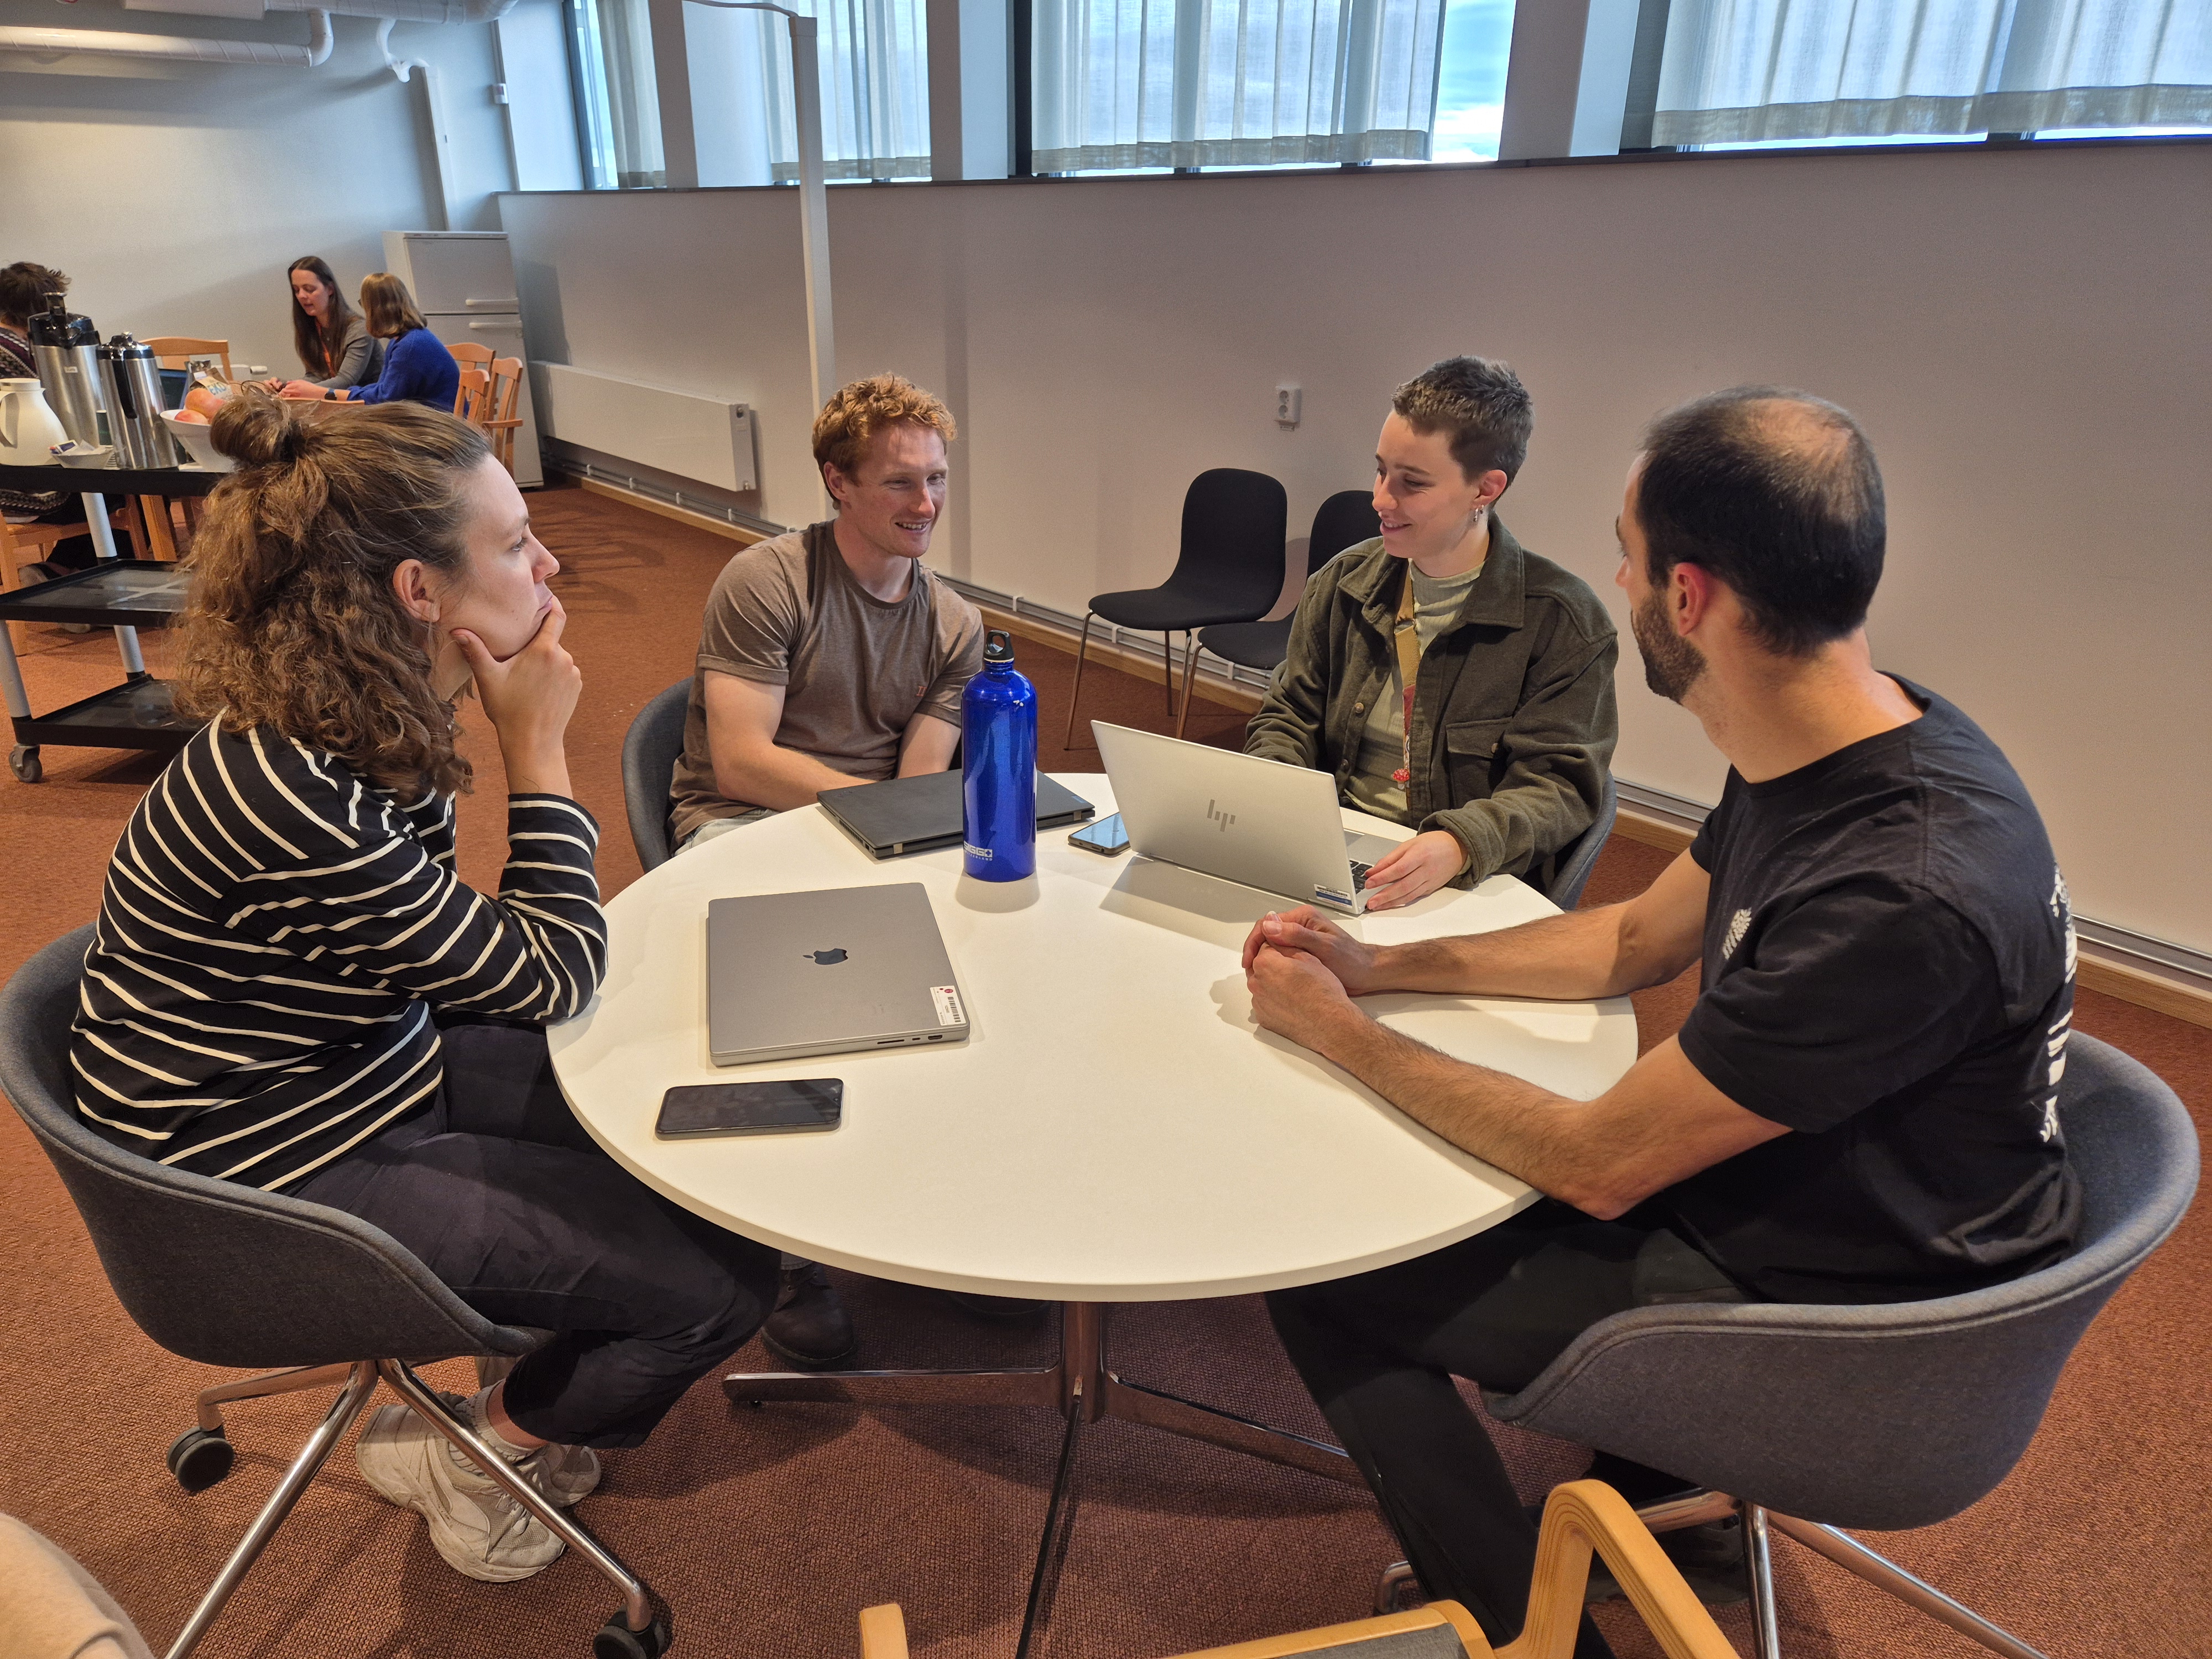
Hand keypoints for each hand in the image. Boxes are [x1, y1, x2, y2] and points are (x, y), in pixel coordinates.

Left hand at [275, 380, 324, 399]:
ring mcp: (297, 396)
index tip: (282, 390)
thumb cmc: (311, 387)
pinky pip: (291, 400)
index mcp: (296, 385)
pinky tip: (289, 400)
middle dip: (282, 393)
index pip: (286, 387)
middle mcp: (295, 391)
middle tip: (280, 395)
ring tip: (284, 398)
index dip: (284, 389)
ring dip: (285, 397)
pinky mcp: (299, 400)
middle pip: (285, 392)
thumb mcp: (302, 382)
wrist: (318, 393)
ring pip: (287, 397)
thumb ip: (293, 382)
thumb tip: (287, 382)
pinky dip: (289, 400)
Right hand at [454, 598, 579, 791]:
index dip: (552, 604)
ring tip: (526, 678)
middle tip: (517, 655)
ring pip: (557, 657)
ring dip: (545, 661)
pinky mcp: (577, 687)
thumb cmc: (508, 709)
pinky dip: (553, 675)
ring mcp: (574, 673)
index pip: (556, 616)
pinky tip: (538, 689)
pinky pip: (565, 673)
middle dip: (536, 643)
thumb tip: (457, 630)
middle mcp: (564, 658)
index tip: (546, 597)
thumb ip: (475, 651)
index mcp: (544, 650)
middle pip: (551, 640)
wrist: (533, 742)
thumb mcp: (488, 678)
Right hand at [1241, 905, 1380, 993]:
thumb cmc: (1351, 959)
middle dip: (1255, 951)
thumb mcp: (1324, 947)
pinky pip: (1280, 955)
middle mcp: (1299, 925)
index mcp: (1303, 917)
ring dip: (1262, 958)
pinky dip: (1272, 964)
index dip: (1254, 941)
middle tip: (1250, 970)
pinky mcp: (1302, 951)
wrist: (1366, 972)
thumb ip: (1297, 935)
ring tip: (1258, 974)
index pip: (1267, 923)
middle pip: (1266, 933)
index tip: (1249, 960)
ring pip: (1271, 945)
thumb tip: (1269, 925)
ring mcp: (1300, 938)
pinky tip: (1271, 975)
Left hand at [1247, 942, 1360, 1048]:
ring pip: (1262, 985)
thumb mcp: (1308, 957)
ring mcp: (1258, 1002)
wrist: (1329, 1023)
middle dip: (1274, 966)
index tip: (1291, 956)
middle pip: (1261, 967)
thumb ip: (1286, 945)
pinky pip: (1265, 1003)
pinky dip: (1274, 1000)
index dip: (1281, 950)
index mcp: (1265, 963)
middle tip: (1296, 972)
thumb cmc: (1322, 992)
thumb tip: (1277, 940)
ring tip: (1295, 988)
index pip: (1265, 947)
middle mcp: (1256, 982)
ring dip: (1273, 984)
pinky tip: (1292, 1002)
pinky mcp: (1263, 1017)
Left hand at [1357, 830, 1468, 910]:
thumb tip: (1372, 871)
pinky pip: (1414, 897)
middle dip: (1385, 896)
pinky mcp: (1432, 888)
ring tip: (1376, 906)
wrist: (1457, 848)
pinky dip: (1401, 902)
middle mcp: (1426, 870)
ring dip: (1391, 903)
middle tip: (1370, 902)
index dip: (1382, 878)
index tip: (1368, 883)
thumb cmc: (1433, 843)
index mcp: (1420, 855)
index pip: (1398, 869)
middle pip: (1403, 886)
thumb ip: (1390, 859)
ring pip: (1409, 895)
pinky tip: (1390, 904)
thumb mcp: (1409, 844)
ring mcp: (1430, 881)